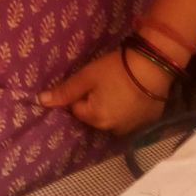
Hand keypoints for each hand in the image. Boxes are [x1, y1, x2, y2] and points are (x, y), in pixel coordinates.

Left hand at [39, 49, 168, 135]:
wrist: (154, 66)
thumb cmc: (116, 69)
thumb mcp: (87, 76)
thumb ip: (65, 91)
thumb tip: (40, 101)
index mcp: (95, 119)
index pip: (77, 109)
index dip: (81, 94)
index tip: (91, 80)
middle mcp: (113, 129)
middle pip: (95, 116)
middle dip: (96, 102)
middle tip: (107, 82)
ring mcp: (133, 128)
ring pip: (113, 118)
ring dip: (114, 107)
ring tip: (121, 87)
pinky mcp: (148, 122)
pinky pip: (132, 118)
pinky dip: (130, 109)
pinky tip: (135, 94)